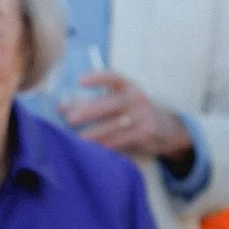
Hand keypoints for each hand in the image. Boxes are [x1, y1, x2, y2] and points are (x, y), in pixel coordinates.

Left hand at [58, 74, 191, 164]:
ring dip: (95, 134)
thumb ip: (91, 103)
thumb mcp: (117, 102)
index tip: (81, 81)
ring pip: (115, 126)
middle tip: (70, 119)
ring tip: (78, 140)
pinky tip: (95, 150)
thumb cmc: (132, 113)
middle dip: (90, 111)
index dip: (97, 78)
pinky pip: (123, 140)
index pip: (113, 78)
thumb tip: (61, 107)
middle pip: (111, 104)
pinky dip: (108, 145)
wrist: (166, 128)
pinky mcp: (146, 132)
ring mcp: (143, 116)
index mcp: (128, 87)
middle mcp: (136, 98)